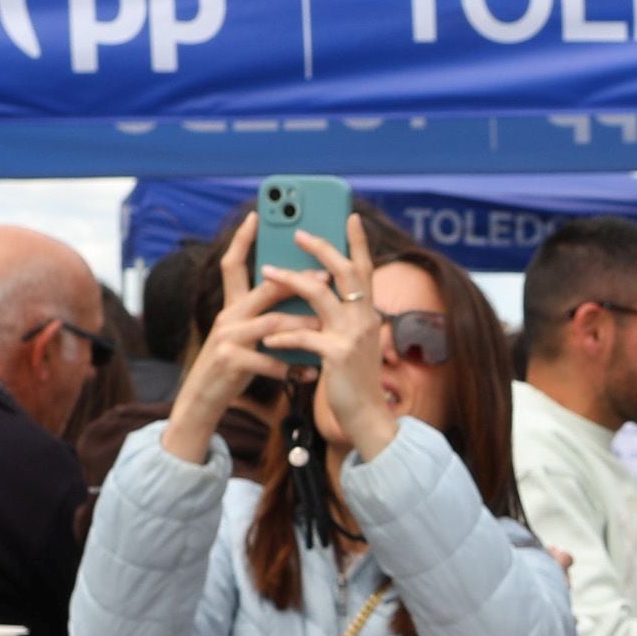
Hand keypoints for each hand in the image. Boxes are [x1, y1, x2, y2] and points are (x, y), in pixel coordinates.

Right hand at [158, 217, 309, 466]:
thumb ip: (266, 314)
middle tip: (326, 277)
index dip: (242, 239)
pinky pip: (268, 361)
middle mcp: (228, 316)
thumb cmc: (233, 365)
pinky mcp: (230, 362)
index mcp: (233, 306)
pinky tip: (311, 372)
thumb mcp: (247, 335)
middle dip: (297, 281)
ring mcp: (226, 338)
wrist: (203, 400)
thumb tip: (298, 293)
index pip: (233, 264)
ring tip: (326, 329)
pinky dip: (292, 368)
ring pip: (272, 324)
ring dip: (302, 326)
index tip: (257, 215)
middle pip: (264, 289)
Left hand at [259, 214, 398, 461]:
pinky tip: (268, 342)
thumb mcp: (353, 344)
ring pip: (320, 294)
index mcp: (369, 314)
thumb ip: (343, 319)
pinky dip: (284, 337)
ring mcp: (353, 336)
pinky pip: (305, 336)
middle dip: (321, 248)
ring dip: (291, 279)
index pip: (365, 270)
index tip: (351, 217)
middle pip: (345, 271)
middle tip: (298, 232)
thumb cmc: (354, 381)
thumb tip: (324, 296)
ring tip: (267, 271)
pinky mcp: (337, 356)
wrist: (367, 418)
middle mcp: (365, 319)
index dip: (358, 243)